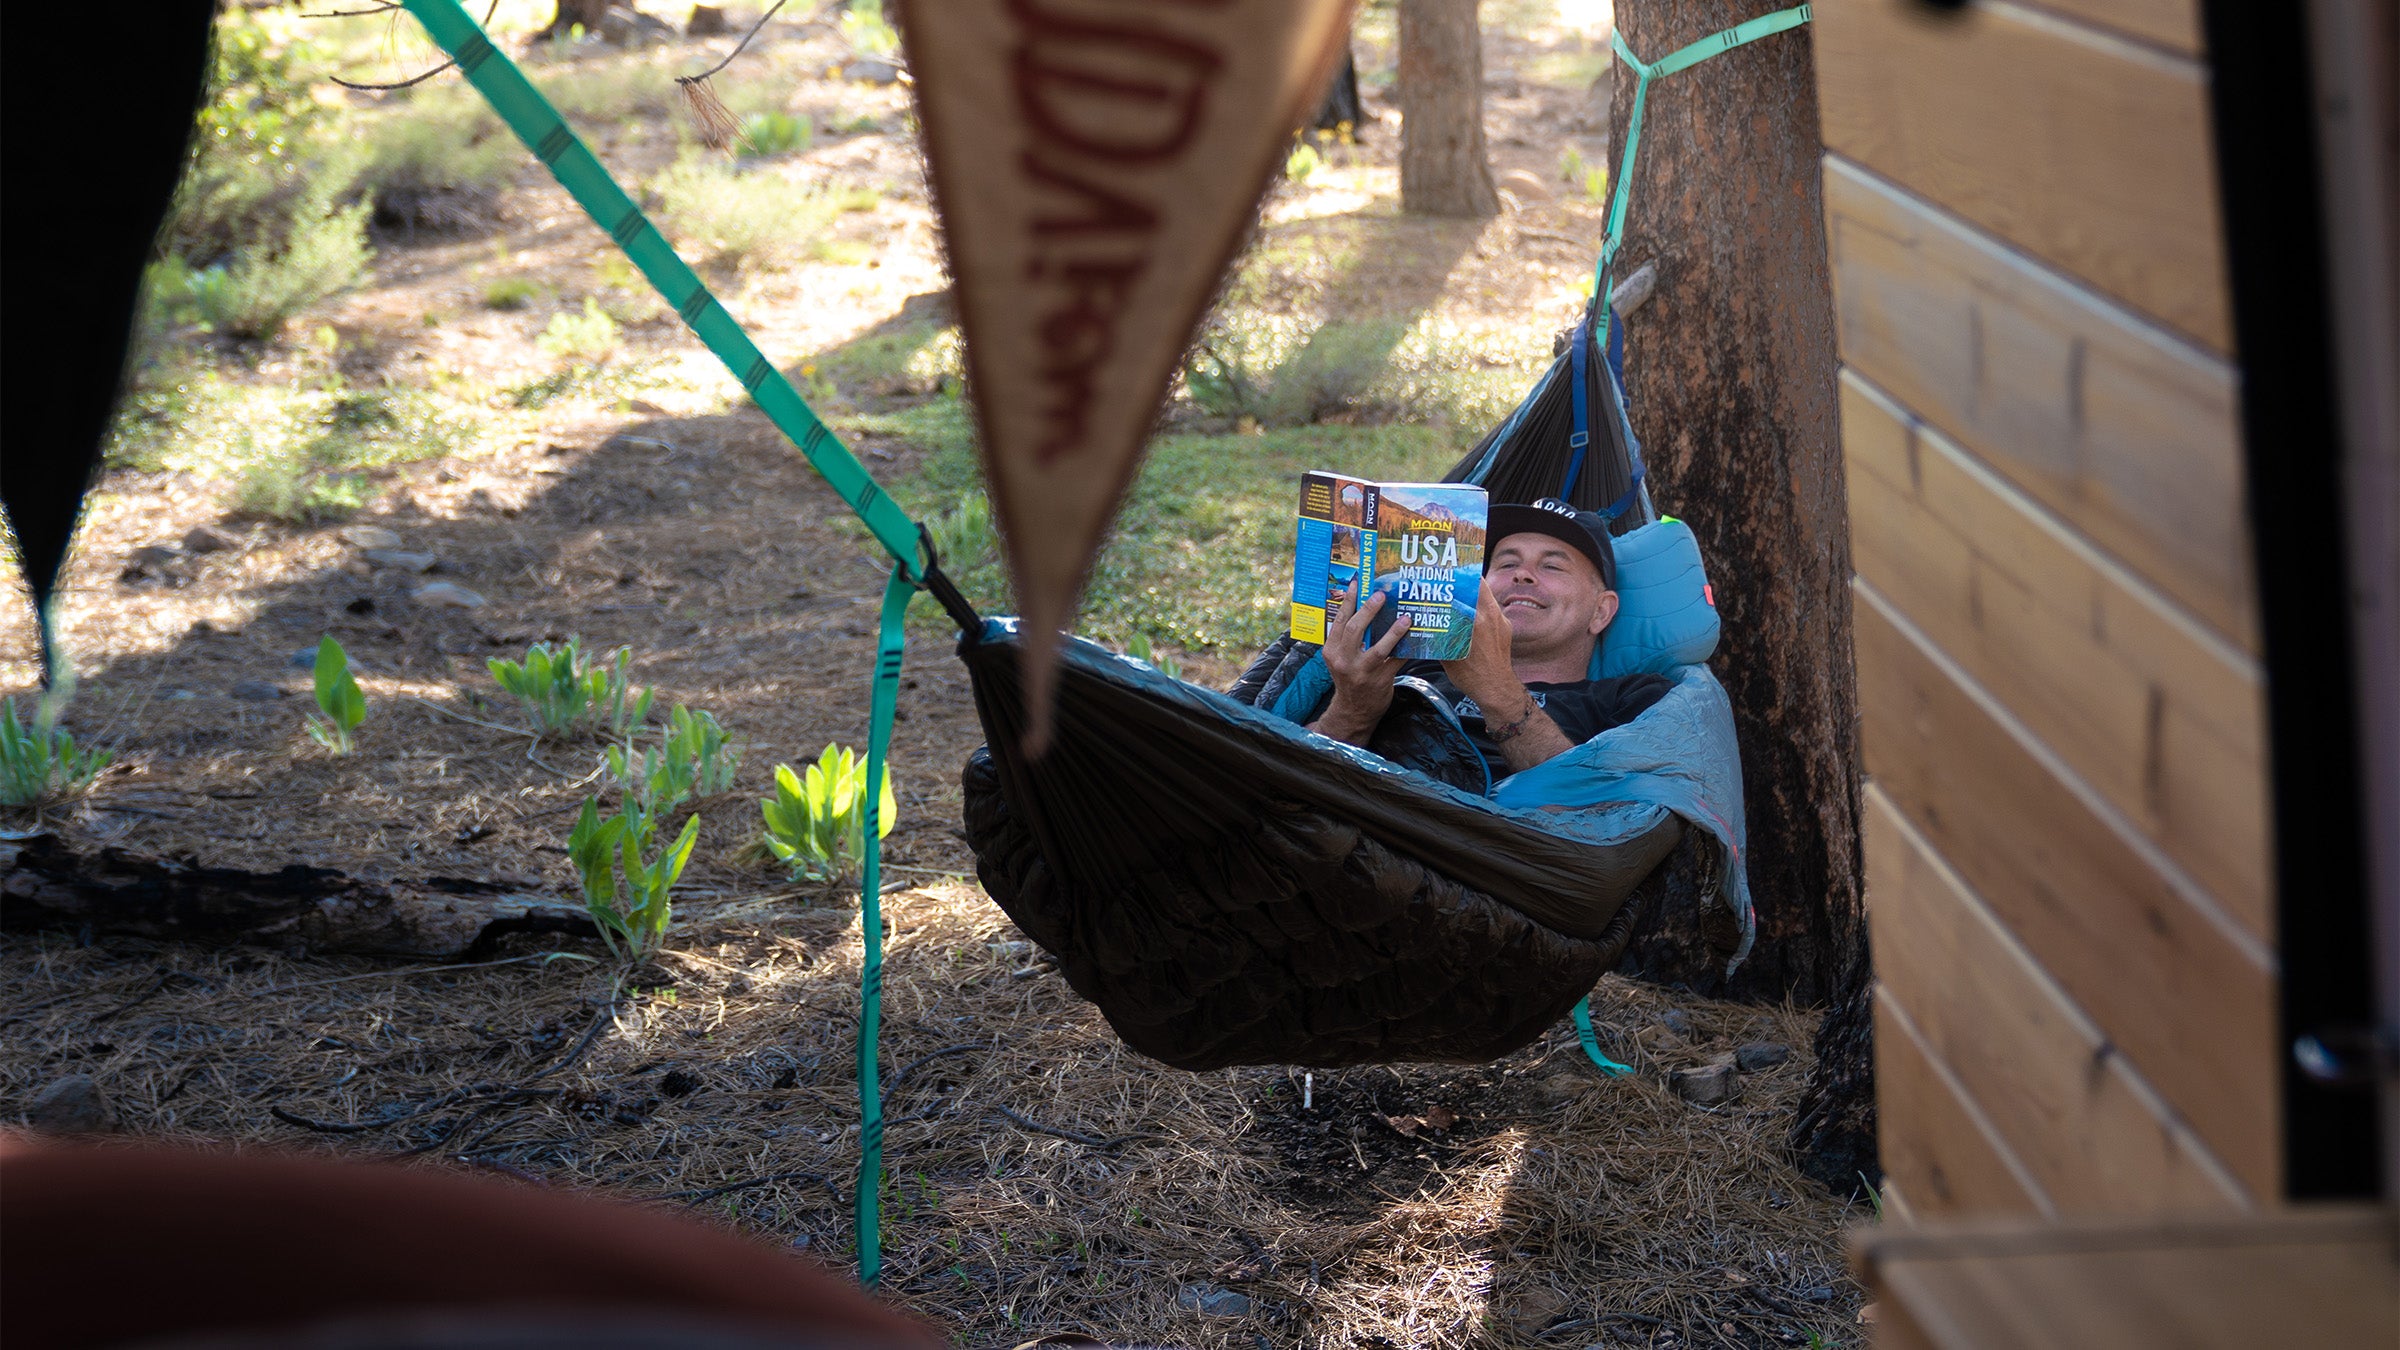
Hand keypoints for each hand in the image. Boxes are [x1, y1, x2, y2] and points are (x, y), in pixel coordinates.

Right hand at [1309, 580, 1409, 744]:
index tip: (1357, 584)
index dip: (1348, 601)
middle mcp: (1343, 661)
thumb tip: (1366, 607)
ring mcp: (1362, 672)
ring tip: (1407, 618)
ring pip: (1378, 648)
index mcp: (1331, 651)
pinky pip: (1396, 661)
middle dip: (1369, 609)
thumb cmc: (1351, 678)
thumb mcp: (1342, 658)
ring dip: (1394, 631)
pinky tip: (1417, 639)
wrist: (1354, 711)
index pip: (1339, 621)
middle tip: (1382, 595)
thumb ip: (1349, 638)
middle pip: (1355, 629)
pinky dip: (1407, 649)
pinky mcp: (1380, 681)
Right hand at [1440, 576, 1518, 708]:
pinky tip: (1470, 613)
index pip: (1462, 589)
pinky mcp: (1505, 627)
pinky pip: (1492, 608)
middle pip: (1478, 584)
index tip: (1441, 576)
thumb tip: (1427, 621)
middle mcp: (1490, 615)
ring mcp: (1500, 620)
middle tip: (1450, 579)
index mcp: (1475, 620)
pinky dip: (1480, 606)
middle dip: (1464, 579)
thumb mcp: (1448, 653)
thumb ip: (1440, 633)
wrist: (1496, 688)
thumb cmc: (1471, 675)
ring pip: (1486, 595)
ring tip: (1458, 593)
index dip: (1451, 580)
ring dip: (1473, 591)